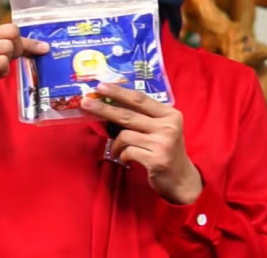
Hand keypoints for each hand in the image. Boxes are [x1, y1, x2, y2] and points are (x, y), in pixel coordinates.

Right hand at [0, 21, 47, 153]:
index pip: (8, 27)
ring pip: (8, 48)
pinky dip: (1, 72)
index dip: (21, 42)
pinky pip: (2, 63)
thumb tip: (40, 45)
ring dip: (6, 63)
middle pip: (12, 33)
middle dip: (17, 49)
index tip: (33, 50)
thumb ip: (0, 43)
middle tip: (7, 61)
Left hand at [81, 83, 202, 204]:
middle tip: (86, 102)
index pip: (140, 98)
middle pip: (129, 114)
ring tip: (116, 149)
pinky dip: (122, 155)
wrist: (181, 179)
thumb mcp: (159, 129)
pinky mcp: (157, 160)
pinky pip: (128, 152)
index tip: (101, 86)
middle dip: (104, 108)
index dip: (118, 92)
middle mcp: (168, 126)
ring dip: (116, 143)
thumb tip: (109, 105)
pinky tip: (125, 158)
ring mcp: (163, 143)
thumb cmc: (165, 149)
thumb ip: (142, 117)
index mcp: (169, 114)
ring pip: (125, 135)